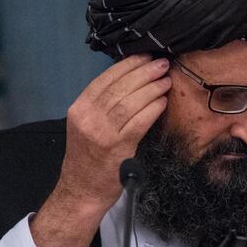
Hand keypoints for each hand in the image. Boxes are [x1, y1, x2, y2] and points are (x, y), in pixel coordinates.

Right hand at [59, 53, 170, 208]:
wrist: (82, 190)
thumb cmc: (90, 157)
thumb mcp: (89, 125)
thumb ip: (104, 105)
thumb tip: (132, 79)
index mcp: (79, 108)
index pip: (105, 79)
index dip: (127, 65)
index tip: (146, 56)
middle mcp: (87, 117)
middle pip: (119, 87)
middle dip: (144, 72)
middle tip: (162, 63)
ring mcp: (101, 132)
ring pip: (130, 102)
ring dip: (152, 88)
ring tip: (166, 79)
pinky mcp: (117, 147)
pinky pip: (138, 122)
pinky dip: (153, 109)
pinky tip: (163, 102)